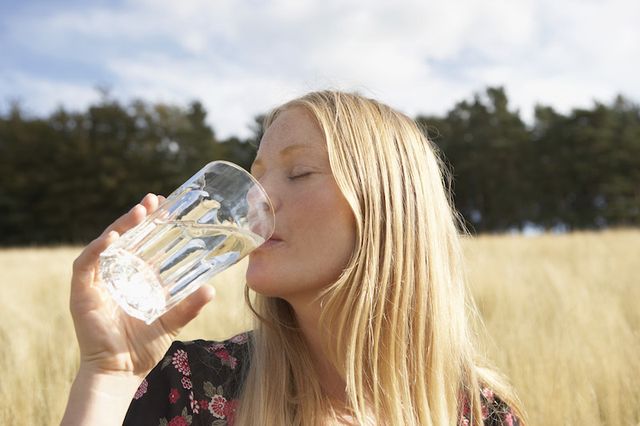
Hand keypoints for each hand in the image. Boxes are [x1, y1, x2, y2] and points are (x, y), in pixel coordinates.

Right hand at [69, 193, 215, 377]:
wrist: (121, 371)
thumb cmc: (144, 346)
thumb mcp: (172, 321)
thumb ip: (190, 306)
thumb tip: (212, 289)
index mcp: (136, 276)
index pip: (143, 242)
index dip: (153, 223)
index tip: (167, 205)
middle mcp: (117, 273)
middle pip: (125, 237)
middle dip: (137, 217)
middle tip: (153, 200)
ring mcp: (98, 281)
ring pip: (105, 244)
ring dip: (120, 226)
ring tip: (139, 211)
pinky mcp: (82, 292)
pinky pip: (85, 264)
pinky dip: (96, 249)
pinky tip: (111, 239)